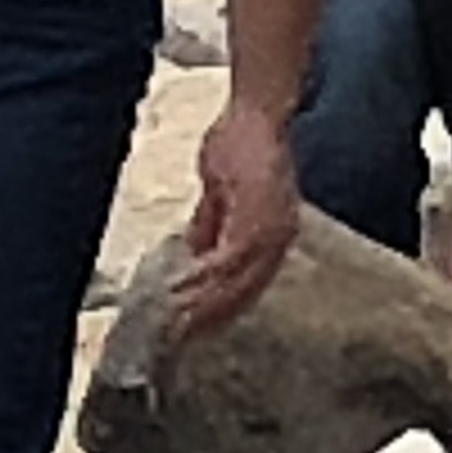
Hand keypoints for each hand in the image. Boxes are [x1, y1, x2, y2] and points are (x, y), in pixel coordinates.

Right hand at [170, 99, 302, 336]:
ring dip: (202, 305)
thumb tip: (195, 256)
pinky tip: (178, 292)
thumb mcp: (221, 192)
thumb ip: (212, 224)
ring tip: (173, 324)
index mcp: (273, 234)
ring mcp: (270, 231)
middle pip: (242, 293)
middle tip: (178, 339)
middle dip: (209, 318)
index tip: (191, 331)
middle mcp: (278, 239)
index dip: (219, 310)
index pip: (246, 285)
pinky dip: (201, 279)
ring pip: (233, 283)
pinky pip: (225, 261)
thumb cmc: (241, 143)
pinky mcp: (255, 219)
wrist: (256, 113)